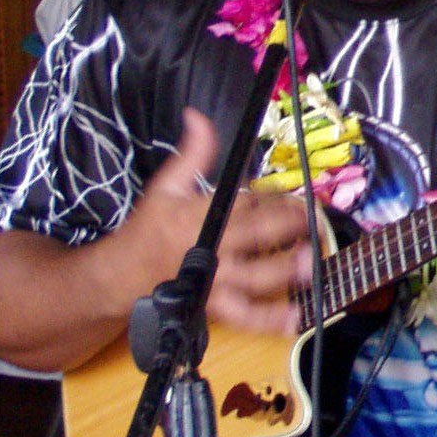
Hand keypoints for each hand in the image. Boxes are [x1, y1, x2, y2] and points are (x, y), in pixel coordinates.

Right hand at [116, 109, 311, 335]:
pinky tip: (295, 317)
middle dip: (290, 226)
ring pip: (255, 277)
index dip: (273, 198)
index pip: (244, 201)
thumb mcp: (165, 186)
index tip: (295, 194)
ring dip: (287, 269)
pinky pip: (245, 316)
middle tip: (314, 218)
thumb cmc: (149, 229)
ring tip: (313, 261)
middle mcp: (211, 249)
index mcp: (200, 216)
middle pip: (257, 235)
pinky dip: (270, 319)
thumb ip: (191, 154)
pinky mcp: (215, 306)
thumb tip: (199, 117)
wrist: (122, 276)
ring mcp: (215, 281)